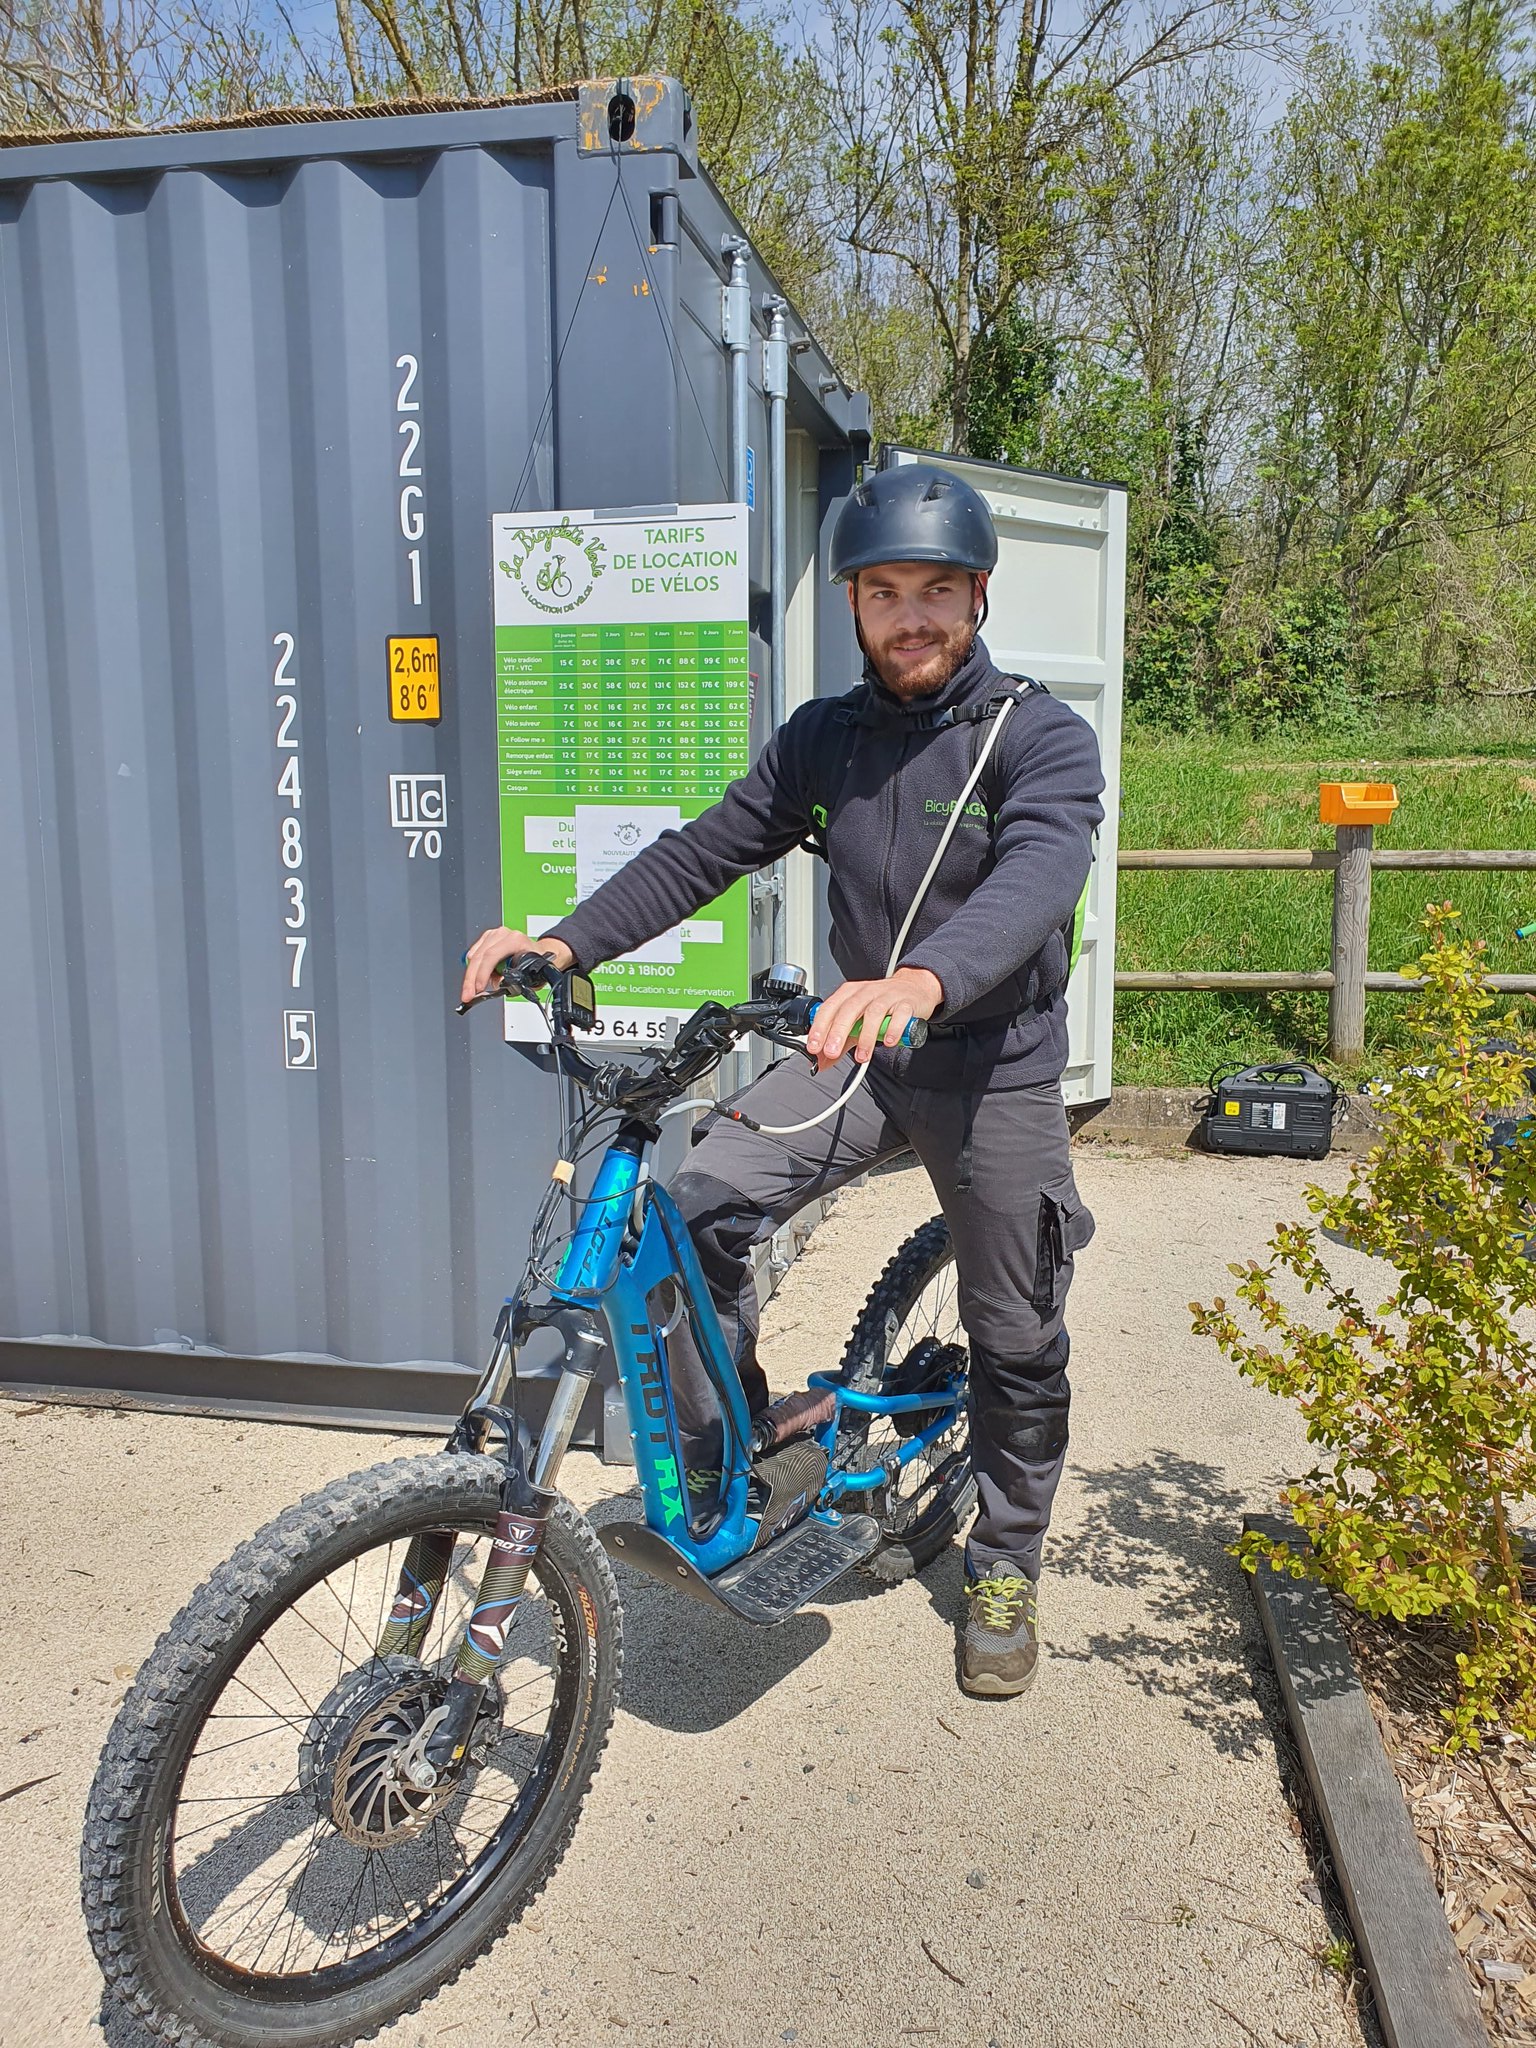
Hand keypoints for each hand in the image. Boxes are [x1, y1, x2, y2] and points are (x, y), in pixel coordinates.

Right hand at [459, 927, 573, 1006]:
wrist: (539, 952)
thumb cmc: (537, 961)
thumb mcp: (530, 974)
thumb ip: (513, 979)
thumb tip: (497, 983)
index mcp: (515, 940)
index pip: (491, 956)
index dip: (482, 974)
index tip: (478, 988)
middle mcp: (503, 934)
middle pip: (479, 957)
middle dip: (471, 980)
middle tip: (467, 995)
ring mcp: (494, 935)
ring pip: (474, 956)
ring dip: (471, 976)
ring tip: (476, 989)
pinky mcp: (487, 938)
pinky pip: (473, 954)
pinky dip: (473, 968)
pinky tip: (478, 978)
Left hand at [804, 967, 943, 1070]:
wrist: (913, 988)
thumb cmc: (880, 1004)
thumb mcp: (857, 1021)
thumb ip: (839, 1041)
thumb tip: (820, 1061)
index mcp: (849, 993)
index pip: (829, 1008)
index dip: (820, 1028)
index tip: (814, 1047)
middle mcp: (866, 992)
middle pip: (849, 1009)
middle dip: (838, 1032)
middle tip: (831, 1052)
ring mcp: (887, 996)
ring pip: (873, 1013)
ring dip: (866, 1037)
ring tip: (861, 1056)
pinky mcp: (906, 1004)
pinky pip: (899, 1015)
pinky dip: (893, 1029)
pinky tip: (889, 1042)